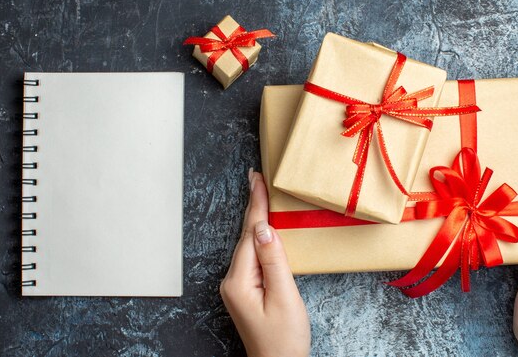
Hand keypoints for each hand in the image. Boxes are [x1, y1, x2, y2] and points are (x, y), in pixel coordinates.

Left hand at [220, 169, 310, 356]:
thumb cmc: (284, 340)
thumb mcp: (285, 298)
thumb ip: (275, 261)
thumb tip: (265, 228)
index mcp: (240, 280)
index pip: (251, 233)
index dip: (256, 204)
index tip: (257, 179)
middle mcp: (233, 280)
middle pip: (247, 235)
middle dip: (254, 206)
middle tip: (257, 177)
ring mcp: (237, 285)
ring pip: (249, 244)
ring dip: (257, 219)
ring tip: (261, 193)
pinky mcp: (246, 289)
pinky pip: (253, 256)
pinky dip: (259, 237)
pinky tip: (263, 227)